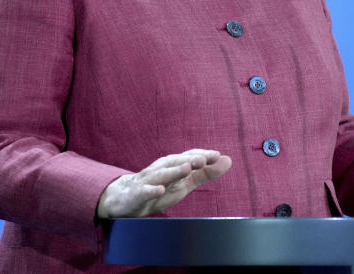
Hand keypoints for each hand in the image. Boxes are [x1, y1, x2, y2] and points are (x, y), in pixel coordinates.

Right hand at [96, 149, 231, 217]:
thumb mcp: (185, 182)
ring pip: (161, 174)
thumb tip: (228, 160)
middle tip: (204, 159)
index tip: (217, 155)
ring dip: (174, 170)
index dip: (202, 155)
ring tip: (186, 168)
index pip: (188, 156)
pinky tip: (160, 190)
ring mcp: (147, 181)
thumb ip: (205, 172)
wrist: (125, 199)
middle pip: (176, 162)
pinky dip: (151, 190)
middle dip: (190, 160)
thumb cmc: (160, 188)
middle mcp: (161, 169)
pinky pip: (143, 192)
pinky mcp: (136, 195)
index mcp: (173, 165)